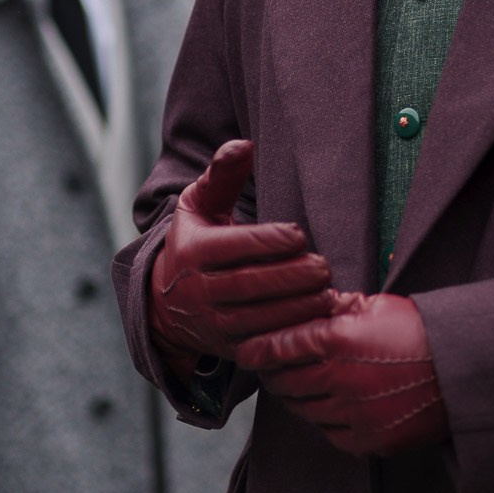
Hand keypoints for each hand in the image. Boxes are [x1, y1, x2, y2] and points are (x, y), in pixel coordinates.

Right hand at [149, 139, 335, 367]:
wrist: (166, 305)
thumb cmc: (193, 243)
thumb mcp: (198, 206)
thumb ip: (221, 175)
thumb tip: (244, 144)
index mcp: (193, 251)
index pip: (233, 247)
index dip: (269, 242)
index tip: (299, 234)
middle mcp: (200, 290)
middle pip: (250, 285)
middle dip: (291, 277)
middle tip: (323, 266)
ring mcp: (215, 324)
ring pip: (260, 318)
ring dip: (298, 308)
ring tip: (327, 291)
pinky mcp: (233, 348)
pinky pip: (266, 345)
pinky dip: (294, 336)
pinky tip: (320, 321)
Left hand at [239, 292, 447, 456]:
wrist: (464, 370)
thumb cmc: (421, 331)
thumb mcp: (377, 306)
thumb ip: (335, 306)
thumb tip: (305, 302)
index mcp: (338, 340)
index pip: (279, 347)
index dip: (257, 350)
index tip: (246, 352)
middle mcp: (341, 380)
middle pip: (285, 383)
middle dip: (275, 375)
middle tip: (272, 368)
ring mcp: (355, 414)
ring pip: (305, 410)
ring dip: (298, 398)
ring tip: (301, 386)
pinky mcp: (370, 441)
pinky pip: (330, 433)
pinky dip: (325, 420)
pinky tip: (332, 406)